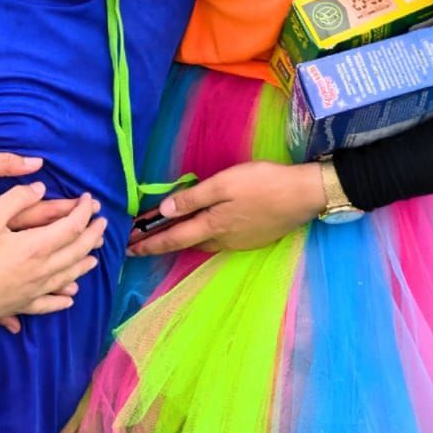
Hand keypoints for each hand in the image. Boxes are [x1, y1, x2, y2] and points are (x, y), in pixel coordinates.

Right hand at [0, 184, 107, 327]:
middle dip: (92, 235)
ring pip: (69, 276)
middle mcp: (43, 270)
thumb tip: (41, 188)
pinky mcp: (23, 305)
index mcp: (36, 245)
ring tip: (94, 256)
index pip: (72, 226)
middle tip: (102, 223)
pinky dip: (64, 299)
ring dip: (84, 263)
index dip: (84, 211)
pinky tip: (70, 298)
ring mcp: (34, 290)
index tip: (89, 200)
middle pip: (77, 251)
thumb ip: (16, 198)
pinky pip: (50, 304)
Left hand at [127, 161, 325, 255]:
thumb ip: (193, 198)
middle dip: (159, 244)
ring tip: (166, 238)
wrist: (304, 196)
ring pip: (203, 244)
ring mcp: (239, 242)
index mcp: (212, 225)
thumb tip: (163, 212)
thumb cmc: (262, 183)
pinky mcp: (253, 239)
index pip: (172, 238)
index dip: (149, 243)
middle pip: (185, 244)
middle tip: (137, 245)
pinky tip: (203, 232)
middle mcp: (223, 240)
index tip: (128, 248)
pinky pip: (219, 242)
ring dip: (182, 242)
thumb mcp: (224, 184)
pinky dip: (202, 238)